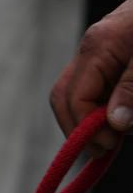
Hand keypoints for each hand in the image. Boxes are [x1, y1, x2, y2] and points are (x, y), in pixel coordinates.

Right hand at [51, 0, 132, 147]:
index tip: (111, 145)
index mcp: (98, 45)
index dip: (85, 127)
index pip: (74, 97)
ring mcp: (100, 50)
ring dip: (97, 116)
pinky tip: (126, 110)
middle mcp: (92, 47)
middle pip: (65, 96)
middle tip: (106, 148)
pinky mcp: (114, 53)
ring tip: (128, 125)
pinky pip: (100, 85)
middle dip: (80, 126)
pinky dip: (110, 102)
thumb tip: (116, 122)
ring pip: (81, 93)